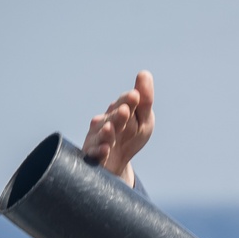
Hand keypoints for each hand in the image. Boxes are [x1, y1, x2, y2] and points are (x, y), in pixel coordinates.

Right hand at [82, 70, 154, 185]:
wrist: (116, 163)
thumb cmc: (131, 137)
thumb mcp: (143, 120)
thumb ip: (145, 101)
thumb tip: (145, 73)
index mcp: (119, 112)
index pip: (125, 104)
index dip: (128, 101)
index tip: (135, 96)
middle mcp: (106, 123)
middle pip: (113, 119)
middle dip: (118, 115)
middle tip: (124, 110)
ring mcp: (98, 139)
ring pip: (102, 135)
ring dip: (106, 132)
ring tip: (110, 128)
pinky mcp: (93, 155)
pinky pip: (95, 153)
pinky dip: (99, 151)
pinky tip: (105, 149)